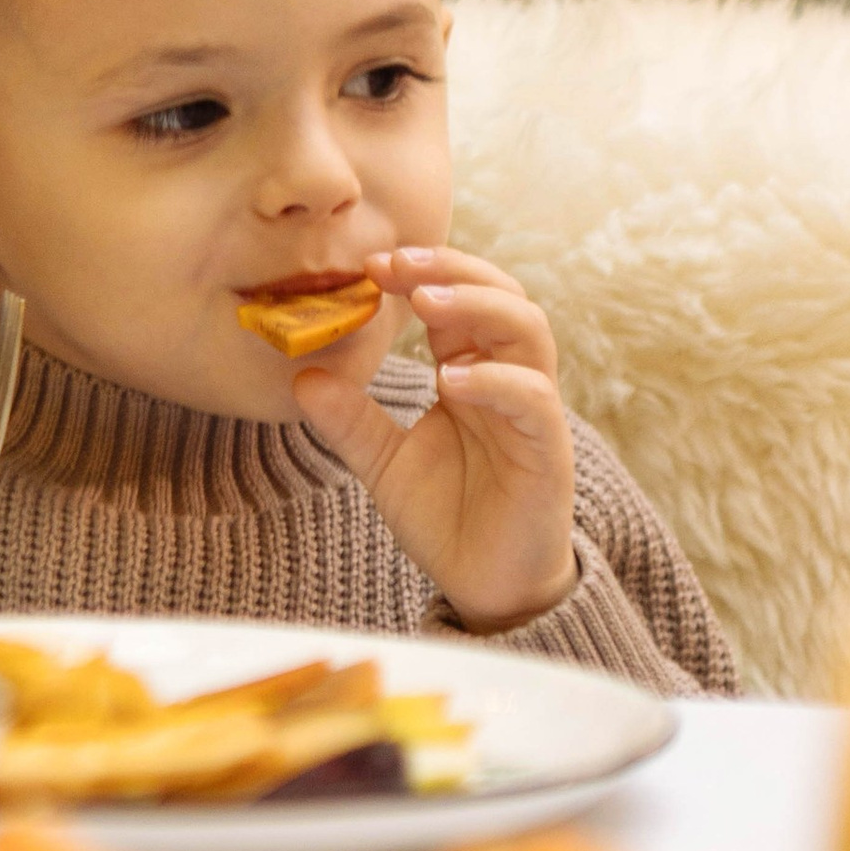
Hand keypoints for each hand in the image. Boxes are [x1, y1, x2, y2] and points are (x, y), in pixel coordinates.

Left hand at [290, 246, 576, 631]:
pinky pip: (533, 398)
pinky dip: (497, 380)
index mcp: (472, 372)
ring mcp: (533, 411)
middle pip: (503, 295)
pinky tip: (453, 380)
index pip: (457, 301)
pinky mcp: (549, 450)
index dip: (420, 274)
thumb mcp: (384, 463)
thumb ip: (351, 419)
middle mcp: (508, 379)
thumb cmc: (447, 517)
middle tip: (397, 264)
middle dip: (452, 269)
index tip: (371, 264)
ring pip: (528, 331)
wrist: (487, 586)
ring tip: (426, 300)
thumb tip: (300, 377)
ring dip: (478, 305)